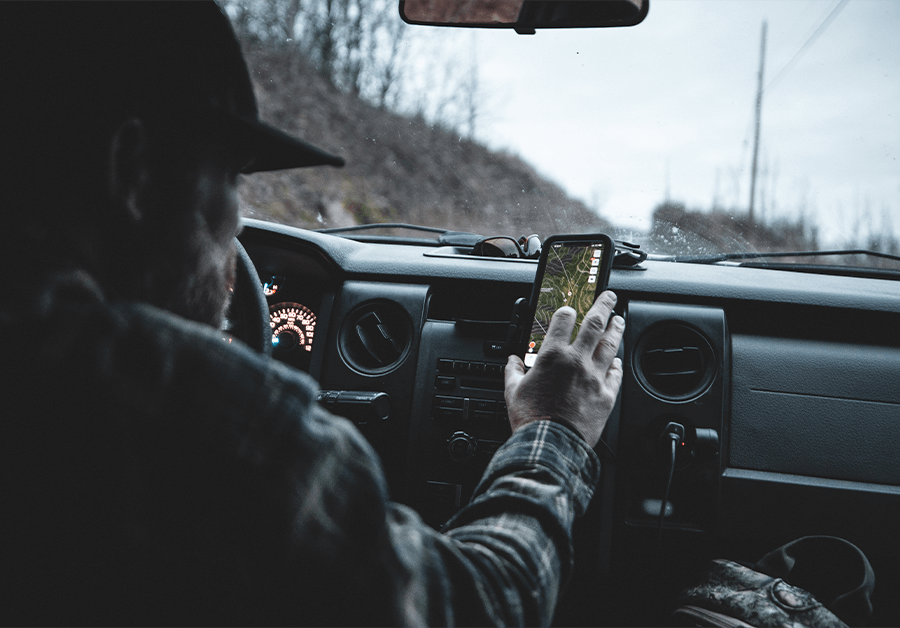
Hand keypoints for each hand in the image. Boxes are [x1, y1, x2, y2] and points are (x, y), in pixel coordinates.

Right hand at [504, 290, 624, 447]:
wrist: (552, 445)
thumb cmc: (531, 419)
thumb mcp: (512, 391)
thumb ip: (512, 371)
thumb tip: (511, 362)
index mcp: (552, 356)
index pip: (564, 320)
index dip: (568, 310)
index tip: (570, 309)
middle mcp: (577, 361)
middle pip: (595, 324)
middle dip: (604, 306)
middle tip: (609, 297)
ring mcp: (594, 377)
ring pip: (610, 346)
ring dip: (615, 330)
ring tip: (618, 320)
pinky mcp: (606, 396)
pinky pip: (615, 374)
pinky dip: (616, 365)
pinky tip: (616, 360)